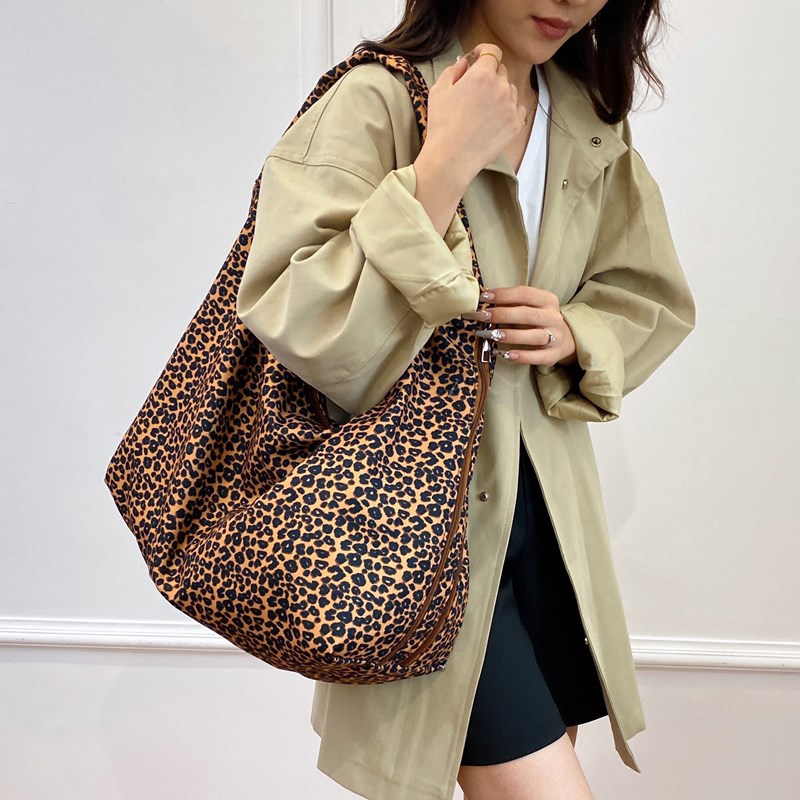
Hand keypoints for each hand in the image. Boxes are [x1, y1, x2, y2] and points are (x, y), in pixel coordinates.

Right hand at [423, 43, 529, 183]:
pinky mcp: (516, 124)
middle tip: (476, 90)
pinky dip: (508, 109)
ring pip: (510, 89)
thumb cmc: (442, 125)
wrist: (452, 158)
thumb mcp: (439, 90)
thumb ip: (453, 70)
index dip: (484, 51)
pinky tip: (494, 118)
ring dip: (500, 92)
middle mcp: (501, 87)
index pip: (492, 51)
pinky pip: (518, 108)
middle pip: (501, 71)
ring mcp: (511, 107)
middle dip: (490, 75)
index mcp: (482, 75)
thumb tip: (465, 63)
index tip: (478, 56)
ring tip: (484, 108)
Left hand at [460, 286, 577, 366]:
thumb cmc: (538, 319)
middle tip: (482, 316)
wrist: (564, 338)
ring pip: (534, 335)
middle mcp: (553, 317)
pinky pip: (537, 356)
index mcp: (547, 300)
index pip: (525, 294)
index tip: (483, 297)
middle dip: (502, 314)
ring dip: (511, 335)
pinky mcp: (552, 355)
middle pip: (527, 314)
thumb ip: (512, 303)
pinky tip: (506, 354)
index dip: (503, 294)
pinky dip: (522, 356)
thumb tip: (484, 300)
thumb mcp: (530, 307)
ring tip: (492, 335)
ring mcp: (555, 336)